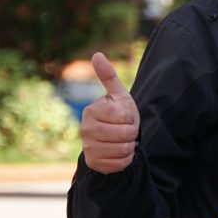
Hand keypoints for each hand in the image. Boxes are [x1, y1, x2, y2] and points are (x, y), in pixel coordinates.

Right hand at [80, 52, 138, 172]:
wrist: (112, 139)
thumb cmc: (118, 114)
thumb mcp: (118, 95)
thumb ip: (109, 77)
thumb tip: (97, 54)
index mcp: (91, 111)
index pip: (122, 116)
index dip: (130, 118)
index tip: (124, 117)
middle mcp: (85, 129)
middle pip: (124, 134)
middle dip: (131, 133)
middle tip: (125, 130)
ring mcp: (88, 147)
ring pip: (123, 149)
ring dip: (129, 146)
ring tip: (122, 141)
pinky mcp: (94, 163)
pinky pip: (120, 163)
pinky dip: (126, 159)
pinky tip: (119, 153)